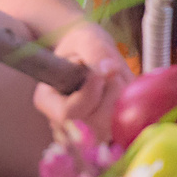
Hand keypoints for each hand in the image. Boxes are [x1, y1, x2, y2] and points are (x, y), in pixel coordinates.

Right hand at [31, 19, 131, 141]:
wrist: (91, 54)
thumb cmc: (83, 43)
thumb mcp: (86, 38)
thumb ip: (96, 51)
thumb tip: (108, 70)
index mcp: (47, 99)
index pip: (68, 114)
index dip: (89, 95)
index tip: (99, 73)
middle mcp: (60, 123)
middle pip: (92, 128)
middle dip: (110, 99)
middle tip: (112, 75)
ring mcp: (81, 135)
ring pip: (110, 134)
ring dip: (121, 106)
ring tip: (116, 85)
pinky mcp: (103, 138)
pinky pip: (122, 138)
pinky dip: (129, 118)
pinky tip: (123, 100)